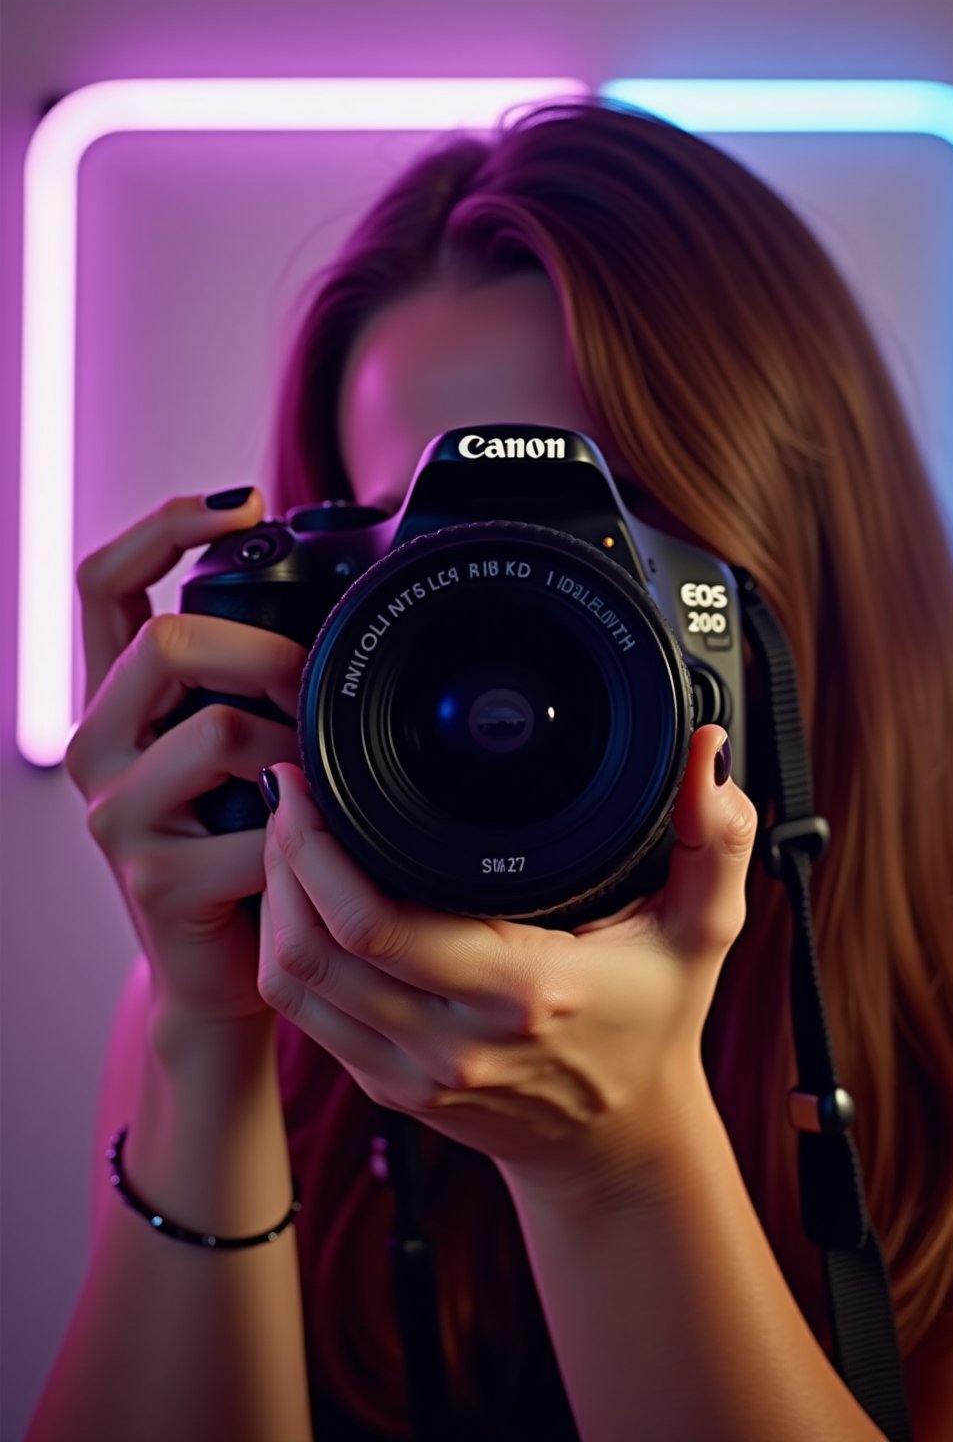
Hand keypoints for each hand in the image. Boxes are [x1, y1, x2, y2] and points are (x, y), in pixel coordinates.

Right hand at [65, 490, 308, 1033]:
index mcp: (116, 701)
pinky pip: (256, 828)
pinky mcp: (154, 879)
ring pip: (219, 733)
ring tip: (322, 782)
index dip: (164, 527)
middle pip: (166, 644)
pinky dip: (307, 835)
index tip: (244, 501)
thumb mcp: (237, 751)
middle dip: (264, 654)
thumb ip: (249, 685)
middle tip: (316, 690)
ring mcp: (116, 816)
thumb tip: (334, 606)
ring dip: (296, 750)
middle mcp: (96, 747)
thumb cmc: (245, 846)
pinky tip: (316, 852)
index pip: (103, 582)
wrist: (225, 974)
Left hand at [257, 725, 756, 1192]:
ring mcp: (410, 1071)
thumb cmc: (655, 1026)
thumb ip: (715, 837)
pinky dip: (285, 948)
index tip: (311, 780)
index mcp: (522, 989)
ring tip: (285, 835)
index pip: (377, 923)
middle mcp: (452, 1040)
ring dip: (272, 902)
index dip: (319, 847)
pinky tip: (297, 897)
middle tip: (288, 789)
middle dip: (282, 857)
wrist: (620, 1146)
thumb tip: (707, 751)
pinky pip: (303, 1015)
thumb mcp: (704, 929)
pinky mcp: (385, 1086)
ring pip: (291, 982)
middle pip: (311, 947)